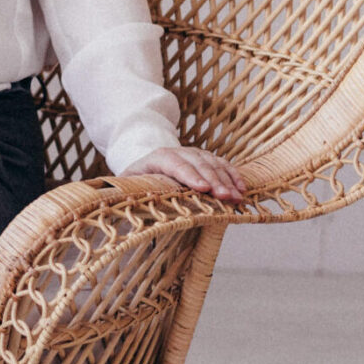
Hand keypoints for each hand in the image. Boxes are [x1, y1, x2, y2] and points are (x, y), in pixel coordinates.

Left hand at [122, 146, 245, 203]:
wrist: (147, 163)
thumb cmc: (138, 180)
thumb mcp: (129, 185)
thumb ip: (127, 194)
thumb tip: (121, 211)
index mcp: (155, 158)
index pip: (173, 163)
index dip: (188, 175)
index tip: (202, 188)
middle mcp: (176, 152)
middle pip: (196, 163)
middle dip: (213, 180)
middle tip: (225, 197)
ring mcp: (192, 154)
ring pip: (211, 163)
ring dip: (226, 180)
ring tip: (236, 197)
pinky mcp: (205, 159)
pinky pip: (221, 164)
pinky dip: (232, 175)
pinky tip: (241, 188)